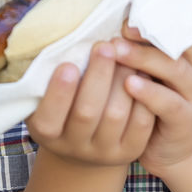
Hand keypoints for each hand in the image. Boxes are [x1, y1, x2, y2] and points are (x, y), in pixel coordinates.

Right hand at [26, 42, 154, 167]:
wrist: (87, 142)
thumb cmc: (65, 105)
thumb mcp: (48, 96)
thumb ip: (50, 76)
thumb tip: (61, 39)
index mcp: (47, 133)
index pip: (49, 117)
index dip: (59, 92)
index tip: (68, 64)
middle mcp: (74, 146)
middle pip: (87, 113)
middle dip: (97, 76)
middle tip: (105, 46)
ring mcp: (104, 152)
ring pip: (117, 115)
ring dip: (123, 79)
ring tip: (126, 52)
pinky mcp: (131, 151)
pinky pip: (141, 122)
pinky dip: (144, 94)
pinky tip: (142, 70)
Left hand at [113, 28, 191, 178]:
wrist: (171, 149)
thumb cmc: (152, 106)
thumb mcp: (148, 76)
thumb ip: (136, 55)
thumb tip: (104, 27)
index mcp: (182, 56)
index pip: (178, 27)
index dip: (156, 17)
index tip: (127, 13)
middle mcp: (190, 71)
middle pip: (176, 44)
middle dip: (146, 36)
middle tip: (117, 31)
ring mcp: (190, 95)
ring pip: (175, 70)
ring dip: (145, 59)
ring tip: (117, 52)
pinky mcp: (185, 119)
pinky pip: (170, 103)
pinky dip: (150, 93)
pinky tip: (129, 85)